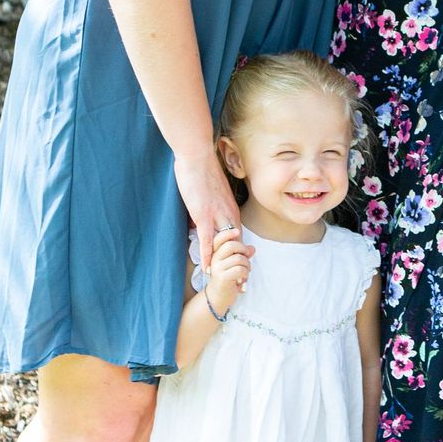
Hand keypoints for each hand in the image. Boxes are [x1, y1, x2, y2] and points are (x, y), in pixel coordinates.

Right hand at [177, 153, 252, 273]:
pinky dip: (207, 256)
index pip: (238, 237)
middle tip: (243, 286)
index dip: (240, 256)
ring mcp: (216, 216)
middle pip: (235, 247)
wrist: (198, 155)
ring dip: (224, 267)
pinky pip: (206, 240)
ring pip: (223, 247)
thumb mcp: (213, 192)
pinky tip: (207, 269)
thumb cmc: (203, 169)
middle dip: (239, 267)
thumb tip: (202, 220)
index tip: (244, 270)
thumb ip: (212, 207)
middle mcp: (228, 215)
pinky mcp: (202, 215)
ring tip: (228, 285)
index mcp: (231, 209)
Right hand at [206, 233, 251, 310]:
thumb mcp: (234, 264)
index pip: (218, 238)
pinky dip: (245, 273)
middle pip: (231, 245)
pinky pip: (240, 269)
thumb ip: (242, 254)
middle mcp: (214, 260)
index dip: (228, 233)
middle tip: (247, 257)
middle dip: (243, 250)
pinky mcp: (223, 278)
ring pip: (239, 258)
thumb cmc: (227, 278)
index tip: (237, 231)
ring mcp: (217, 269)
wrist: (219, 297)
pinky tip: (242, 278)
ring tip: (245, 271)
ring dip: (247, 265)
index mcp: (215, 254)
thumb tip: (252, 248)